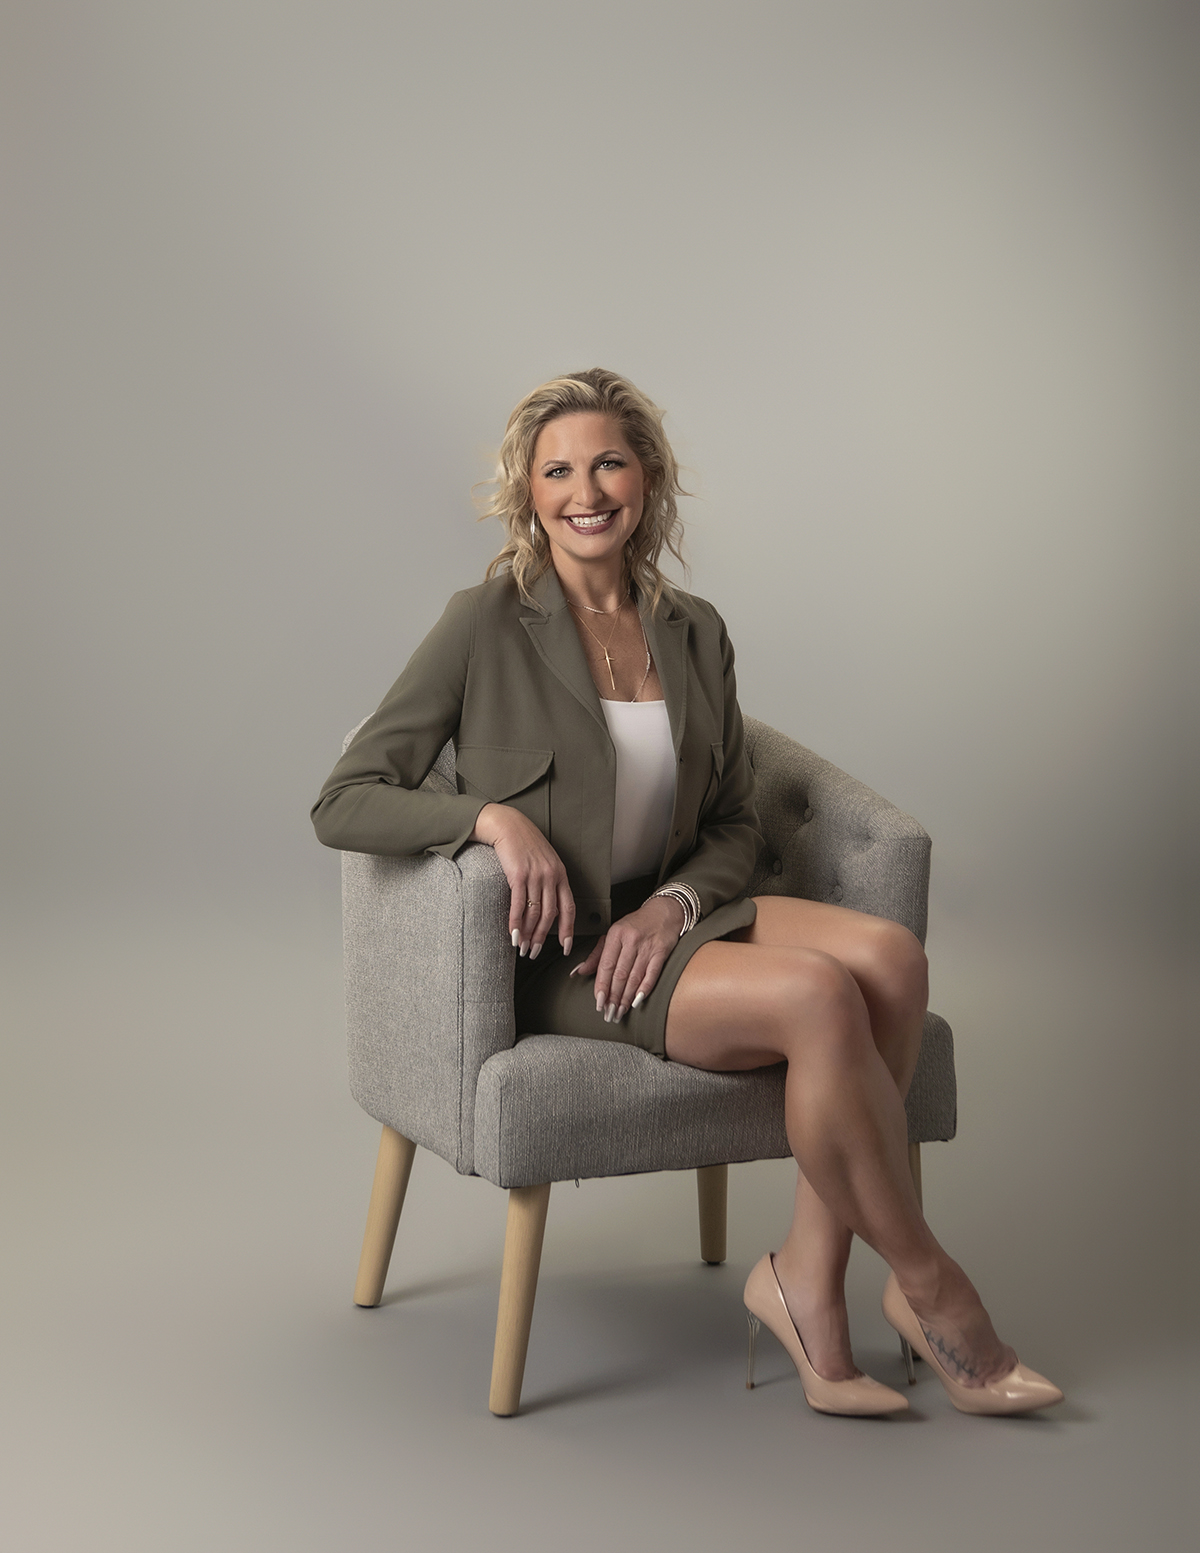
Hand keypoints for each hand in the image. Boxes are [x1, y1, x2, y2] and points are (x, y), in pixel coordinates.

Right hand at [470, 802, 574, 958]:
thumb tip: (548, 908)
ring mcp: (535, 875)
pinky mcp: (518, 875)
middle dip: (543, 938)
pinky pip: (519, 905)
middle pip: (550, 915)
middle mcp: (551, 876)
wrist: (507, 825)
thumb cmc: (524, 844)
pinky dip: (516, 923)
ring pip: (534, 913)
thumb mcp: (544, 861)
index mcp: (560, 874)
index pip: (568, 907)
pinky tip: (513, 935)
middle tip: (534, 953)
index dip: (568, 929)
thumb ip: (549, 882)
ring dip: (528, 934)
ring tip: (522, 948)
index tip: (566, 947)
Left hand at [570, 894, 684, 1021]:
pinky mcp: (662, 952)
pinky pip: (652, 974)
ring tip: (620, 1011)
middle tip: (609, 1012)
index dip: (602, 986)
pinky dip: (644, 989)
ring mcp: (647, 946)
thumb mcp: (613, 934)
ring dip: (626, 997)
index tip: (599, 1001)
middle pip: (620, 974)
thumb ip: (596, 955)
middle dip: (613, 996)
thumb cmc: (636, 925)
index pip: (606, 965)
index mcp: (616, 935)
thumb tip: (578, 971)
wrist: (664, 911)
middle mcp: (631, 940)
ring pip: (634, 976)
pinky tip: (637, 1000)